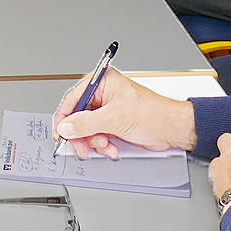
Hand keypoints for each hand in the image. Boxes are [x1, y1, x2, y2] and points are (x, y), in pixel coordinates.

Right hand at [54, 70, 196, 159]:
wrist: (170, 129)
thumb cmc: (152, 113)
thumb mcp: (114, 118)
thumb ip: (86, 123)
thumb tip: (66, 126)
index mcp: (101, 83)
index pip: (73, 99)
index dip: (65, 118)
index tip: (60, 132)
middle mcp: (103, 94)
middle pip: (79, 116)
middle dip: (81, 134)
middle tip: (81, 146)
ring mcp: (108, 110)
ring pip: (87, 129)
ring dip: (94, 141)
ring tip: (105, 145)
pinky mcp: (113, 123)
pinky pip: (98, 135)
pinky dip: (102, 144)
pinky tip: (111, 147)